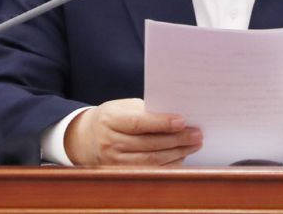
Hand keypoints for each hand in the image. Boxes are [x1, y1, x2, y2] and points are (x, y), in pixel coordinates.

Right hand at [64, 98, 201, 165]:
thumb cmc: (112, 117)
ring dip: (177, 153)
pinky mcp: (121, 174)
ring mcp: (114, 162)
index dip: (162, 123)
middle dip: (177, 139)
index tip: (183, 120)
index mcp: (110, 120)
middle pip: (149, 143)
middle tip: (197, 134)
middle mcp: (110, 143)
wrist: (86, 138)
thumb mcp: (123, 107)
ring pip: (151, 160)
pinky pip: (150, 171)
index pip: (139, 123)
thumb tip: (175, 115)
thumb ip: (145, 111)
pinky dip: (168, 165)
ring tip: (194, 144)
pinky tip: (181, 157)